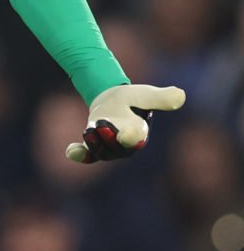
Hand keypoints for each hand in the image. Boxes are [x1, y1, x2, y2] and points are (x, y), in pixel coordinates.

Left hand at [66, 84, 186, 162]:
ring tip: (88, 131)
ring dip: (93, 144)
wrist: (116, 98)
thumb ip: (161, 97)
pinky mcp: (95, 145)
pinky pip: (88, 155)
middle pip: (115, 149)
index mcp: (140, 132)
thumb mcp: (145, 95)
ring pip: (100, 152)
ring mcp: (110, 147)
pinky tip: (70, 151)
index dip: (130, 139)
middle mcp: (126, 145)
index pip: (136, 140)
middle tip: (100, 124)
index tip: (126, 134)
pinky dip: (79, 155)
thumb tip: (180, 95)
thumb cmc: (134, 98)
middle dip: (107, 139)